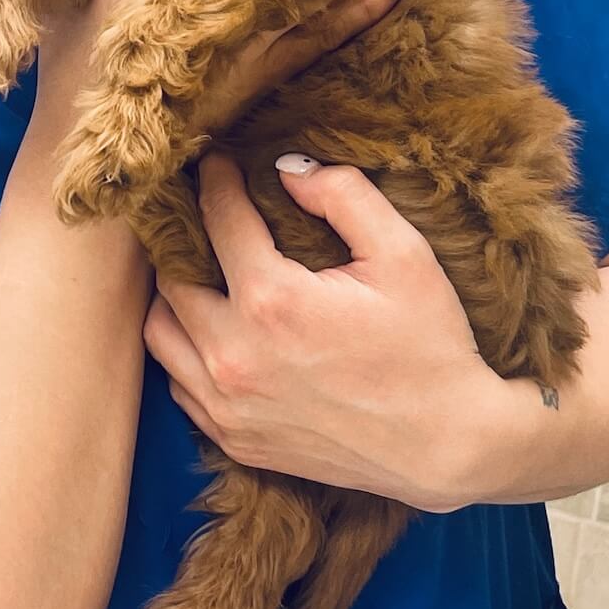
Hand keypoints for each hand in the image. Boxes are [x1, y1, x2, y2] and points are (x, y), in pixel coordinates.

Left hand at [144, 151, 505, 511]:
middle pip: (172, 274)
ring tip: (205, 272)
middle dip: (187, 235)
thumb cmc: (430, 346)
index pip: (219, 217)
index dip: (215, 179)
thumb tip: (288, 169)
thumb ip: (343, 195)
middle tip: (208, 215)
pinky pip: (178, 382)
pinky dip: (185, 349)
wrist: (447, 447)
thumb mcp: (403, 253)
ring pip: (160, 331)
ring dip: (175, 295)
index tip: (217, 161)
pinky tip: (216, 330)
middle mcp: (235, 355)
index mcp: (273, 301)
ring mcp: (229, 405)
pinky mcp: (235, 439)